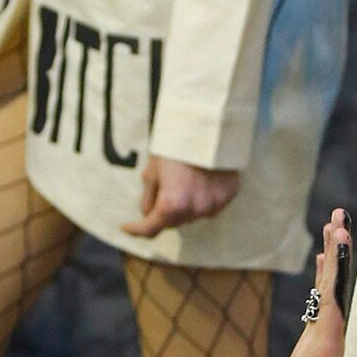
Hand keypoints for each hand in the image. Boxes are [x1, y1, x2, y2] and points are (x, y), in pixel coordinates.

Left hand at [121, 156, 241, 237]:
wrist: (208, 127)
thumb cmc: (175, 146)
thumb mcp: (152, 170)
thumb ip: (148, 197)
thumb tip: (148, 213)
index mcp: (173, 204)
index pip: (151, 228)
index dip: (137, 229)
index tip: (128, 227)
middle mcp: (195, 210)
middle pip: (174, 222)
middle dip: (165, 213)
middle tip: (162, 191)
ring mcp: (214, 204)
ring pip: (193, 215)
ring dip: (185, 207)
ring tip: (184, 181)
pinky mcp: (228, 196)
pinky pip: (211, 205)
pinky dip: (203, 199)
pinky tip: (201, 180)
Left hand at [193, 212, 356, 356]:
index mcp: (319, 355)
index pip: (331, 301)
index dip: (337, 267)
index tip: (340, 234)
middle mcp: (313, 345)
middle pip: (326, 290)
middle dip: (333, 253)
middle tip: (338, 217)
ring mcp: (311, 350)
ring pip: (323, 297)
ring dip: (330, 265)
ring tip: (335, 235)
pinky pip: (323, 312)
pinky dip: (327, 289)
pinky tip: (326, 282)